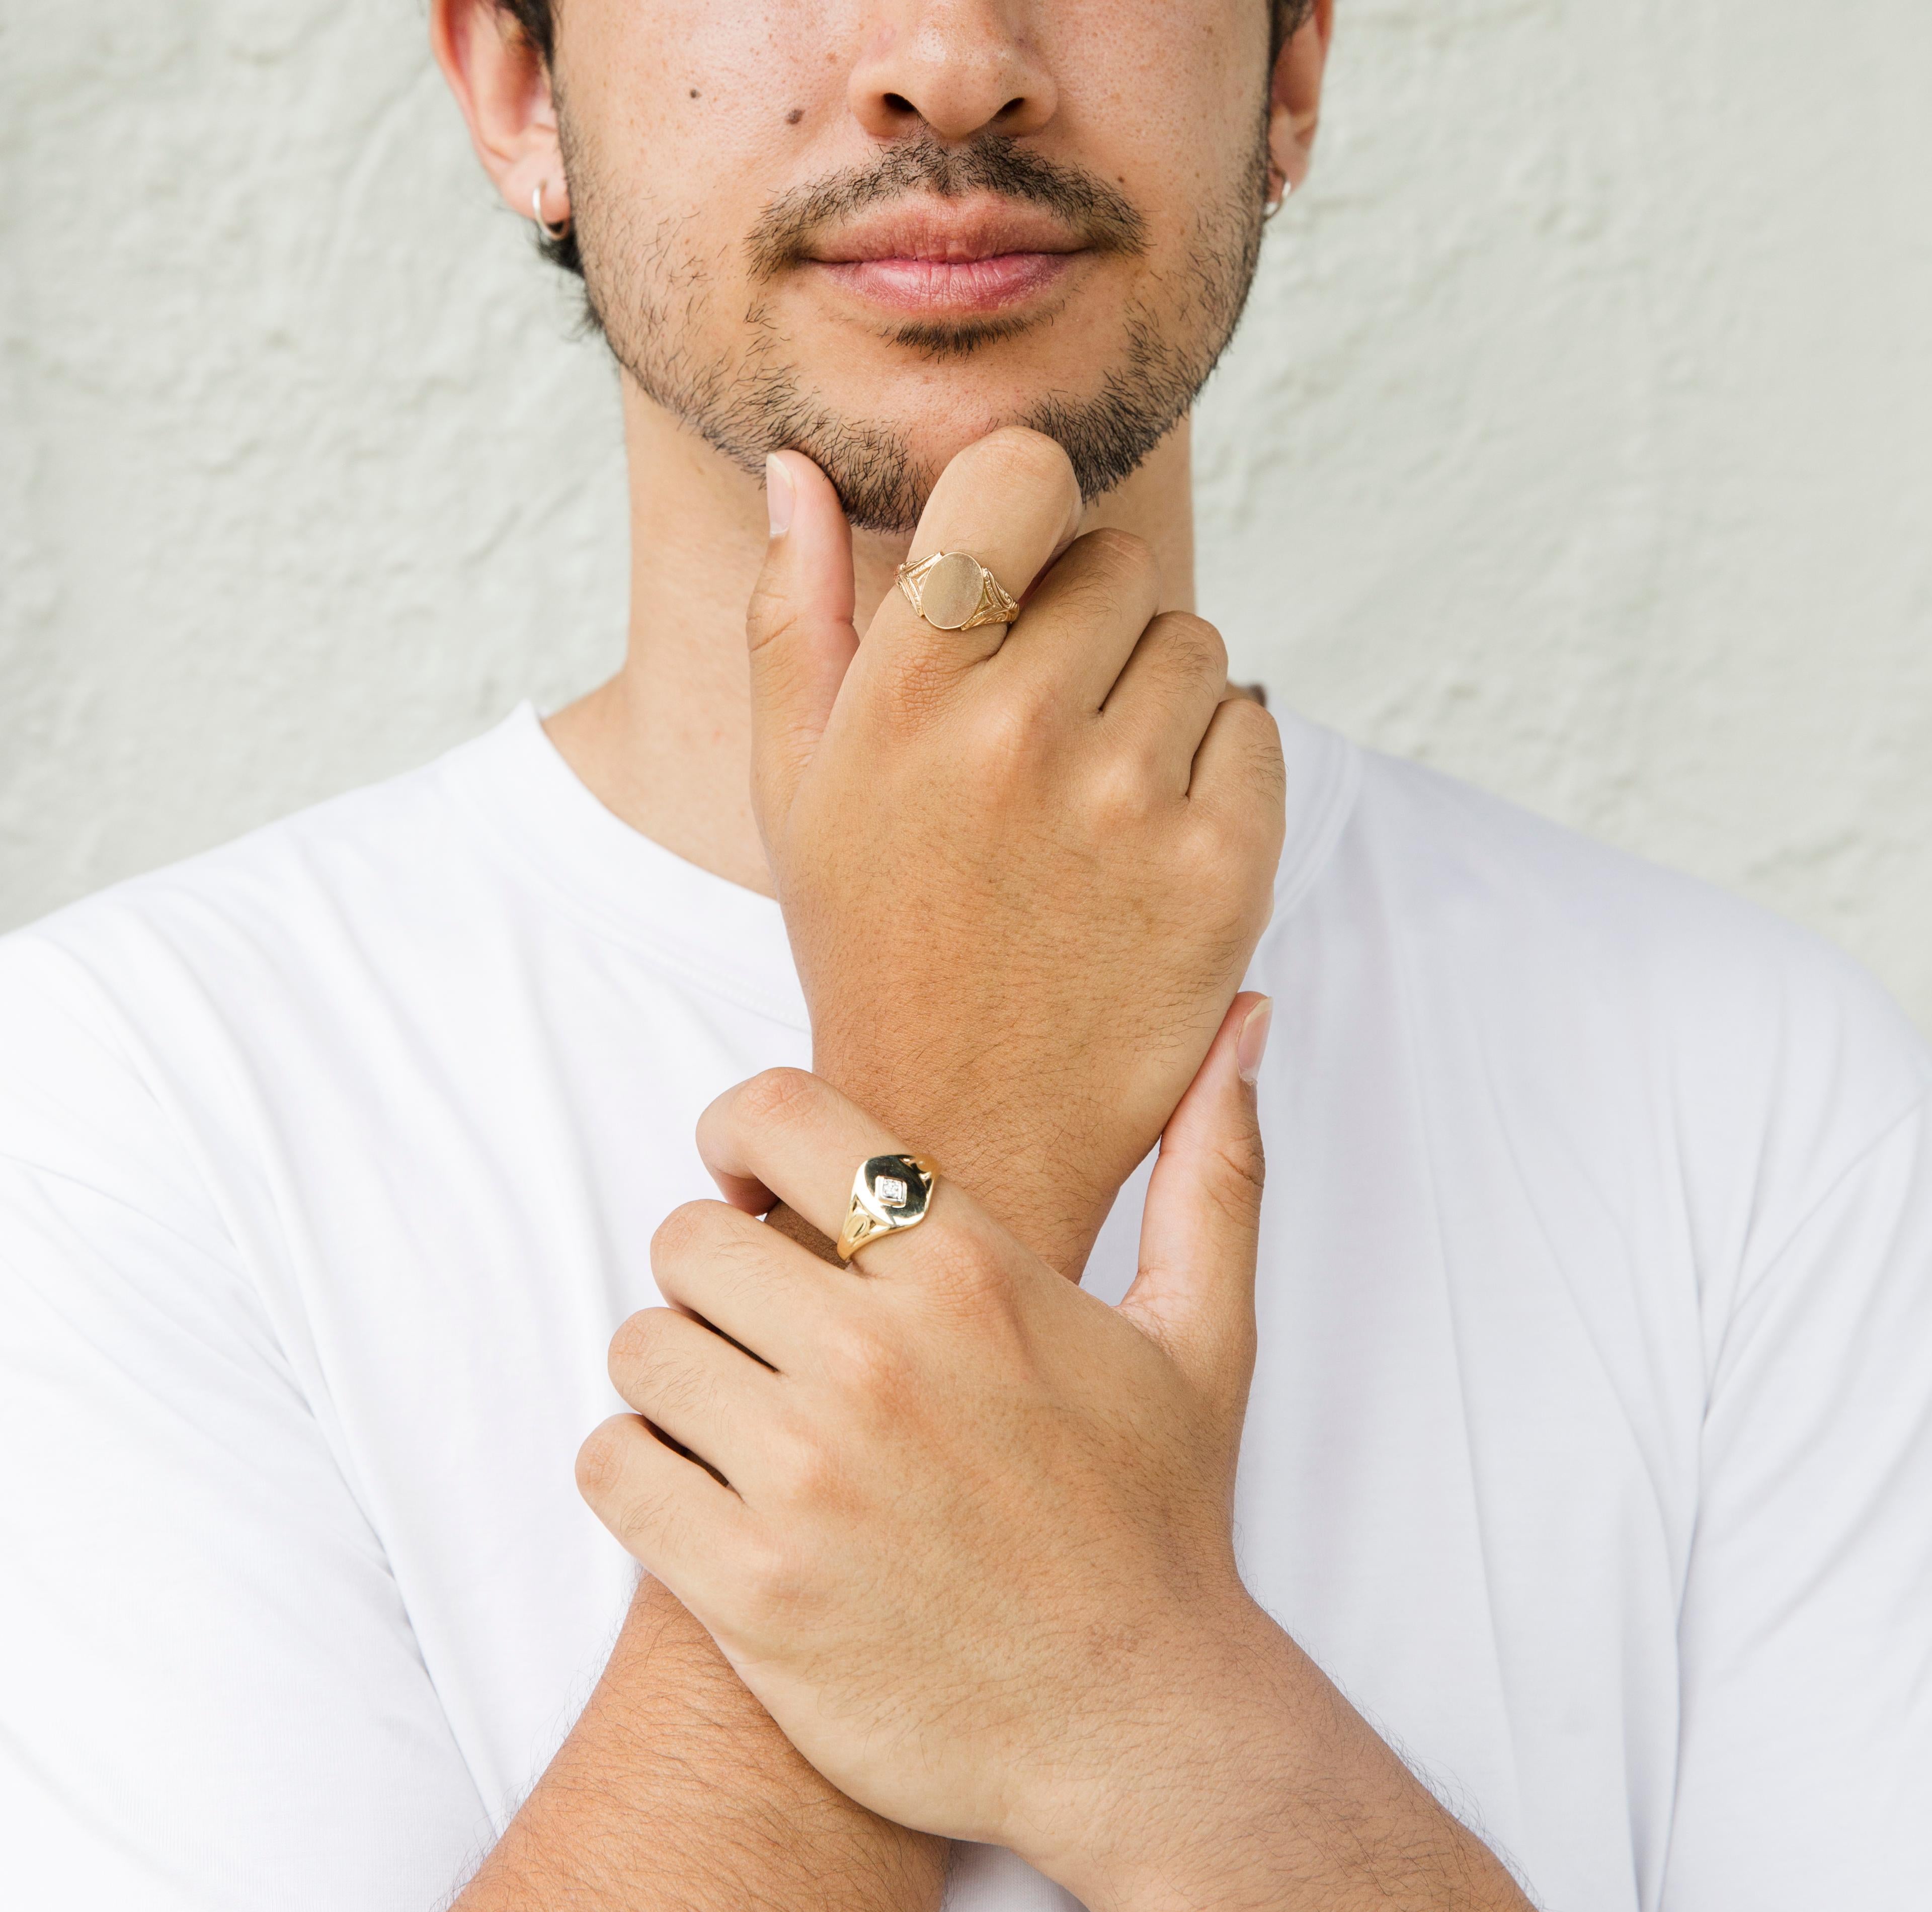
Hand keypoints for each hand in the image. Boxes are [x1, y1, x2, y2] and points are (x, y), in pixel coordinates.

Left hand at [577, 997, 1278, 1911]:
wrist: (1140, 1731)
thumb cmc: (1159, 1524)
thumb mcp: (1204, 1331)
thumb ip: (1213, 1164)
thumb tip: (1244, 1022)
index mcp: (970, 1273)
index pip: (778, 1115)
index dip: (736, 1130)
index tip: (745, 1181)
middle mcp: (876, 1358)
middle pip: (685, 1239)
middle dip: (711, 1272)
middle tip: (761, 1327)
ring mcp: (805, 1476)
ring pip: (639, 1349)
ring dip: (676, 1376)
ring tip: (743, 1416)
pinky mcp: (749, 1589)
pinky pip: (611, 1467)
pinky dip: (638, 1472)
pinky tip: (708, 1494)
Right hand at [747, 430, 1285, 1276]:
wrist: (961, 1132)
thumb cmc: (870, 947)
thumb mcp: (793, 788)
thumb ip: (790, 617)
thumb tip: (797, 470)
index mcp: (903, 698)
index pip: (1021, 475)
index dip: (1026, 506)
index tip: (1015, 566)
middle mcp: (1018, 734)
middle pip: (1119, 564)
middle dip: (1086, 626)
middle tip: (1040, 731)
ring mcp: (1131, 803)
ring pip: (1194, 644)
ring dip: (1154, 698)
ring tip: (1089, 797)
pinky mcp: (1225, 870)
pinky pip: (1258, 727)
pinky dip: (1218, 765)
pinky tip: (1147, 838)